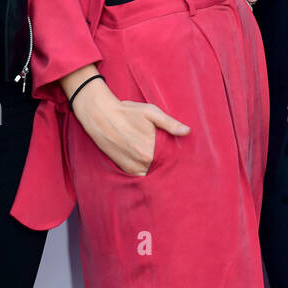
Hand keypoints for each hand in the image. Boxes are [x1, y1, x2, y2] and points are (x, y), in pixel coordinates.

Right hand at [71, 78, 189, 175]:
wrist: (100, 116)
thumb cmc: (127, 112)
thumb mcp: (151, 112)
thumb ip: (170, 124)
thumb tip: (187, 131)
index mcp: (151, 150)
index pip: (172, 160)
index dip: (178, 158)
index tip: (185, 157)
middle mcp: (141, 162)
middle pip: (163, 168)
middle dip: (169, 164)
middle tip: (175, 158)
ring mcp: (132, 167)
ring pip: (152, 173)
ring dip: (157, 169)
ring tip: (162, 160)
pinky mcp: (124, 168)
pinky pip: (141, 175)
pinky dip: (147, 171)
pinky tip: (150, 163)